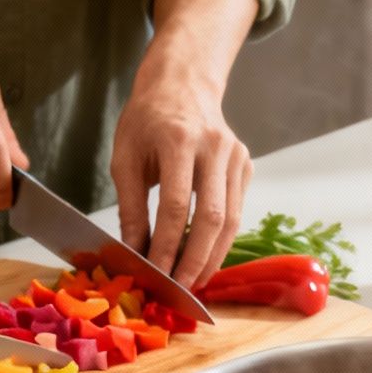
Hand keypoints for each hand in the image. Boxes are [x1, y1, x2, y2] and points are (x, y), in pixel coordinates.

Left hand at [111, 67, 251, 288]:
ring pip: (231, 220)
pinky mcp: (246, 165)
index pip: (175, 206)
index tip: (155, 273)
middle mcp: (216, 148)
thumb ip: (131, 207)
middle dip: (196, 260)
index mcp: (180, 140)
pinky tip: (205, 257)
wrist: (182, 84)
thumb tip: (134, 252)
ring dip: (213, 256)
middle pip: (212, 218)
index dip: (166, 246)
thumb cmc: (147, 120)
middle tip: (180, 288)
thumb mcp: (125, 158)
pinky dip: (221, 239)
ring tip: (194, 281)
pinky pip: (236, 210)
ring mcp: (236, 157)